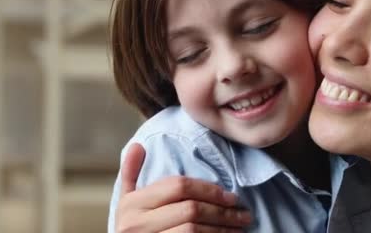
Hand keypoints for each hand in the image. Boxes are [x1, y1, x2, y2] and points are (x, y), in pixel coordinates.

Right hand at [115, 143, 252, 232]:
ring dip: (223, 230)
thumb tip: (138, 145)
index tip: (231, 196)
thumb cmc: (132, 229)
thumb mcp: (126, 203)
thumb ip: (130, 174)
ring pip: (195, 231)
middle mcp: (136, 224)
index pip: (178, 186)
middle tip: (244, 214)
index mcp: (131, 204)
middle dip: (222, 212)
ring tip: (240, 227)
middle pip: (190, 210)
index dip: (209, 189)